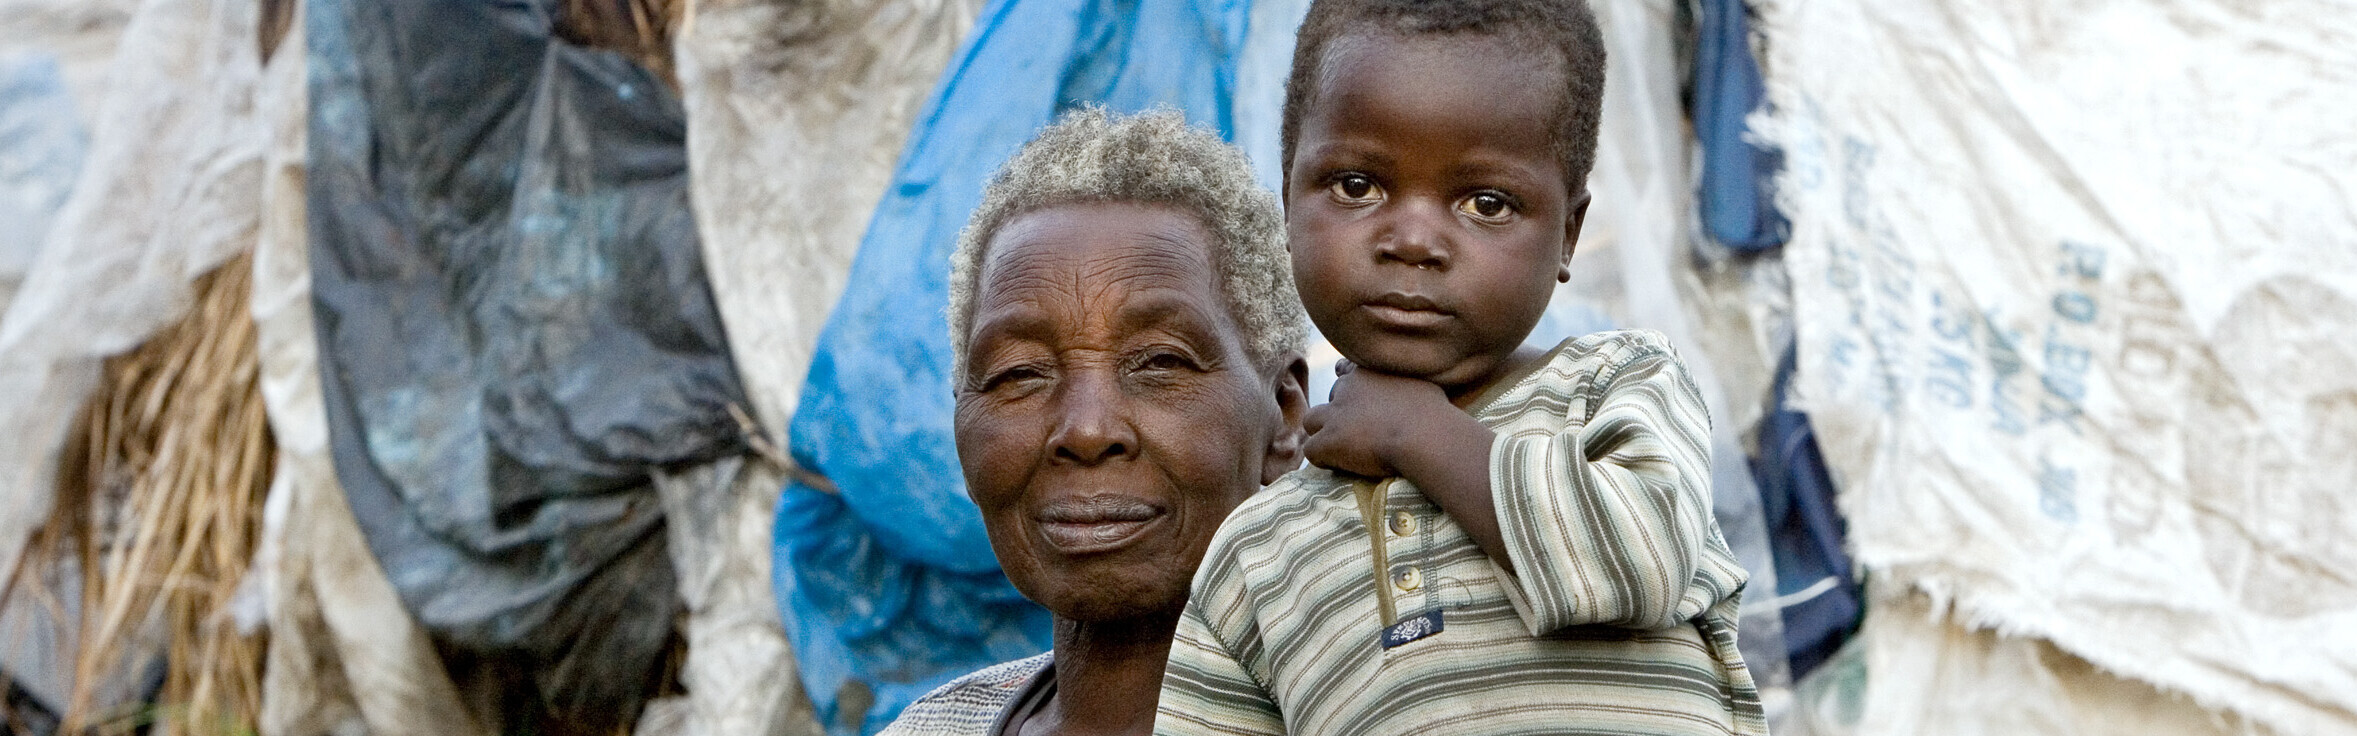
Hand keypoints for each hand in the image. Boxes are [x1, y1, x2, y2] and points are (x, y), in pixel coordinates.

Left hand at [1301, 362, 1453, 477]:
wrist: (1425, 435)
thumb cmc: (1434, 413)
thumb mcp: (1422, 383)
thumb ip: (1407, 383)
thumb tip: (1413, 391)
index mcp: (1369, 372)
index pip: (1346, 372)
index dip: (1351, 391)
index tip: (1361, 405)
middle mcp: (1347, 388)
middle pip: (1331, 397)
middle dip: (1341, 413)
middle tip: (1359, 433)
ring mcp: (1335, 414)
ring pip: (1311, 420)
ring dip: (1323, 434)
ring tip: (1341, 450)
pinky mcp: (1329, 441)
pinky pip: (1311, 451)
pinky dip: (1323, 459)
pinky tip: (1340, 467)